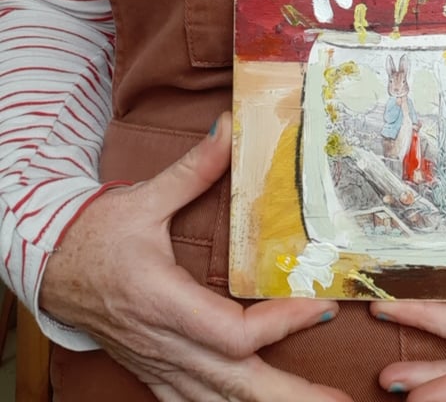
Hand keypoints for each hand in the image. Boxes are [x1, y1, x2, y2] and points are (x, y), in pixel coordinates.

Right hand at [40, 113, 351, 401]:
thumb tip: (230, 129)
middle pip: (236, 383)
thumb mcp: (144, 199)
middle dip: (290, 395)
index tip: (320, 306)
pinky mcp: (154, 368)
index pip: (232, 331)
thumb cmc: (95, 234)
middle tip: (338, 399)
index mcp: (162, 300)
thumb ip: (194, 168)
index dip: (280, 324)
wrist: (49, 266)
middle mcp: (164, 342)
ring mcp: (159, 362)